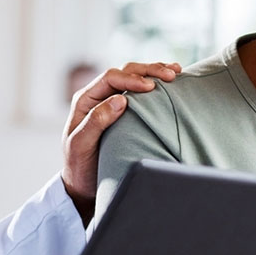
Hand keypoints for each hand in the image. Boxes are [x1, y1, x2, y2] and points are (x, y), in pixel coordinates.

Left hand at [61, 61, 180, 223]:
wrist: (82, 183)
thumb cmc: (79, 166)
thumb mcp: (81, 145)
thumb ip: (97, 121)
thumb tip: (121, 99)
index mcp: (85, 99)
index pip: (110, 78)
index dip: (131, 79)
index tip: (151, 87)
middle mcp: (98, 96)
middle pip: (124, 72)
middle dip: (148, 71)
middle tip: (171, 75)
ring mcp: (111, 101)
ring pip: (134, 77)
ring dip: (154, 72)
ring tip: (176, 71)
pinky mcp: (123, 110)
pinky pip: (139, 91)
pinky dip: (155, 83)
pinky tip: (171, 82)